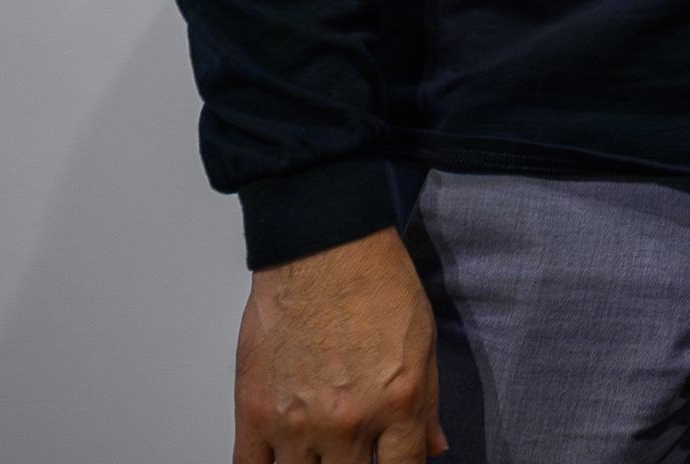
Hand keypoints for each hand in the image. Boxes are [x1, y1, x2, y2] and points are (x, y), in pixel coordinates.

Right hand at [232, 227, 444, 462]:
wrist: (321, 247)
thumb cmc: (374, 282)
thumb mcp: (422, 342)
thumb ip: (428, 404)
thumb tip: (434, 447)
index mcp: (397, 403)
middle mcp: (347, 422)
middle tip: (353, 452)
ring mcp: (296, 423)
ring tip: (321, 451)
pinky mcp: (254, 412)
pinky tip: (281, 460)